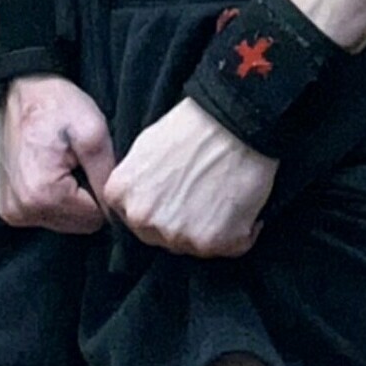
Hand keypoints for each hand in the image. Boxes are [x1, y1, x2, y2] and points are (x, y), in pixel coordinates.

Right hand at [0, 74, 115, 234]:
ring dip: (71, 198)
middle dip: (86, 197)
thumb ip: (106, 172)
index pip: (94, 218)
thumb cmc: (56, 104)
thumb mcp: (92, 130)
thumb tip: (117, 208)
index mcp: (44, 195)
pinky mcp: (8, 207)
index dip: (104, 193)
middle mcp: (23, 211)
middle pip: (77, 225)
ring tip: (66, 163)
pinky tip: (53, 170)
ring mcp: (12, 212)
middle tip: (81, 162)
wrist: (20, 89)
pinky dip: (54, 197)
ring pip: (62, 221)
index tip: (97, 166)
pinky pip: (44, 215)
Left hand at [102, 94, 278, 257]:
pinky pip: (229, 247)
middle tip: (202, 193)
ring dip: (209, 228)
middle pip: (160, 236)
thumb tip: (140, 197)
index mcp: (122, 194)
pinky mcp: (211, 242)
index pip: (132, 218)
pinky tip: (243, 203)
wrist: (234, 118)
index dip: (158, 206)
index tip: (175, 194)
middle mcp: (143, 219)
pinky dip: (240, 231)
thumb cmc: (194, 124)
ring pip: (193, 245)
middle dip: (179, 221)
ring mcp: (176, 234)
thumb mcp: (145, 145)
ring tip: (224, 195)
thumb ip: (134, 180)